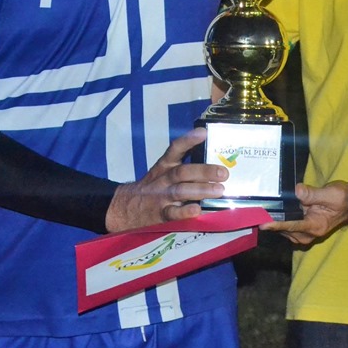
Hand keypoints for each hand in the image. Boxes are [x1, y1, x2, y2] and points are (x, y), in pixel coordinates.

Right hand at [105, 128, 227, 231]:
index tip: (203, 132)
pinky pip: (172, 213)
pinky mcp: (159, 215)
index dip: (189, 140)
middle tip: (223, 173)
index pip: (175, 149)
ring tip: (219, 190)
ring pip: (180, 191)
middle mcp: (162, 179)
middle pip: (182, 172)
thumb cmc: (152, 189)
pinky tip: (197, 210)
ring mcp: (160, 197)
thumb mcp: (162, 172)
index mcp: (164, 166)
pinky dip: (184, 212)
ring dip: (201, 190)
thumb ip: (183, 167)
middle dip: (204, 171)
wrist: (123, 208)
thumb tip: (213, 161)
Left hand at [261, 181, 347, 244]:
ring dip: (276, 225)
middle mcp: (310, 233)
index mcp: (316, 226)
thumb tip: (297, 191)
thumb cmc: (342, 198)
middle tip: (257, 215)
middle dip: (273, 225)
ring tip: (261, 215)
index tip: (263, 224)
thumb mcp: (329, 193)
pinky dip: (281, 223)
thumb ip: (312, 194)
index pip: (293, 226)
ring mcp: (308, 233)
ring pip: (287, 231)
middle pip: (287, 231)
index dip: (277, 225)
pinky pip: (290, 228)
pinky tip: (274, 215)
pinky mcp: (306, 229)